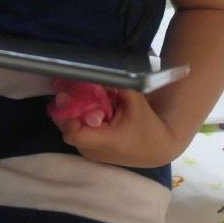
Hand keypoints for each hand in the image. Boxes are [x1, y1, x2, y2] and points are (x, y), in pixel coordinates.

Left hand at [51, 89, 183, 168]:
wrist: (156, 148)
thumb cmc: (147, 126)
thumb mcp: (135, 101)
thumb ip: (118, 84)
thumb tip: (101, 69)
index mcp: (104, 141)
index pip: (72, 132)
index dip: (69, 113)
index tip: (74, 96)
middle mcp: (93, 151)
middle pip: (66, 128)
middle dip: (70, 108)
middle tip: (77, 91)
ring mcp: (90, 153)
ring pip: (69, 130)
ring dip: (74, 113)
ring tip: (86, 100)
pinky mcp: (90, 151)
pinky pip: (76, 132)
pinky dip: (79, 120)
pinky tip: (90, 109)